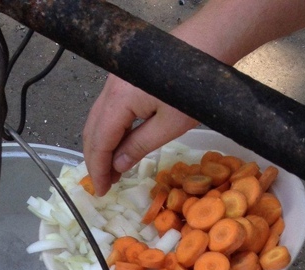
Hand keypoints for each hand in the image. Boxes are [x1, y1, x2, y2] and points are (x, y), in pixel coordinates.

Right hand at [82, 75, 196, 195]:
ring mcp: (117, 80)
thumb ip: (139, 146)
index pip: (100, 142)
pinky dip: (110, 131)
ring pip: (98, 120)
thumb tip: (117, 165)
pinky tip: (120, 145)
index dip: (98, 170)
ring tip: (112, 170)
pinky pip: (109, 109)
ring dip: (102, 146)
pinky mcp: (127, 77)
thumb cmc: (194, 88)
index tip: (101, 191)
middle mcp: (111, 88)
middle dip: (96, 160)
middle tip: (104, 184)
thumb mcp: (169, 126)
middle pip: (93, 131)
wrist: (210, 42)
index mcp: (119, 100)